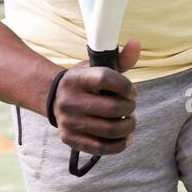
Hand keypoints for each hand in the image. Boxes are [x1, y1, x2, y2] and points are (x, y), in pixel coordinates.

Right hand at [53, 39, 139, 159]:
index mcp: (77, 78)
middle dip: (129, 108)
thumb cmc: (85, 82)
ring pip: (110, 130)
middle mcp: (69, 100)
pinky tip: (127, 138)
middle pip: (112, 108)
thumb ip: (120, 59)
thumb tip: (137, 43)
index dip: (125, 85)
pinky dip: (119, 145)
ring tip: (130, 120)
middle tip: (130, 106)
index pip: (105, 78)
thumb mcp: (98, 66)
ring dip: (128, 126)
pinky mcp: (70, 139)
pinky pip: (100, 147)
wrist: (55, 99)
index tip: (132, 91)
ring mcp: (68, 122)